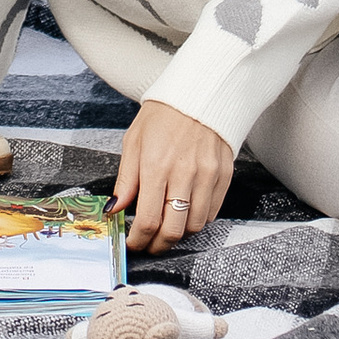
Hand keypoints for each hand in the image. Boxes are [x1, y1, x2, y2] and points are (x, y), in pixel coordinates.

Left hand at [112, 99, 235, 255]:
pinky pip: (211, 213)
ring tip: (166, 227)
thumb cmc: (163, 115)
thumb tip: (114, 209)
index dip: (138, 240)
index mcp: (156, 165)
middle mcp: (184, 174)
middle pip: (172, 230)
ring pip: (194, 226)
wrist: (200, 93)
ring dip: (177, 234)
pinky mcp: (224, 176)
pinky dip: (197, 220)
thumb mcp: (134, 142)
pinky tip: (185, 212)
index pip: (147, 220)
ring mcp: (207, 176)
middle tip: (149, 244)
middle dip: (157, 245)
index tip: (133, 243)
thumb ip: (126, 180)